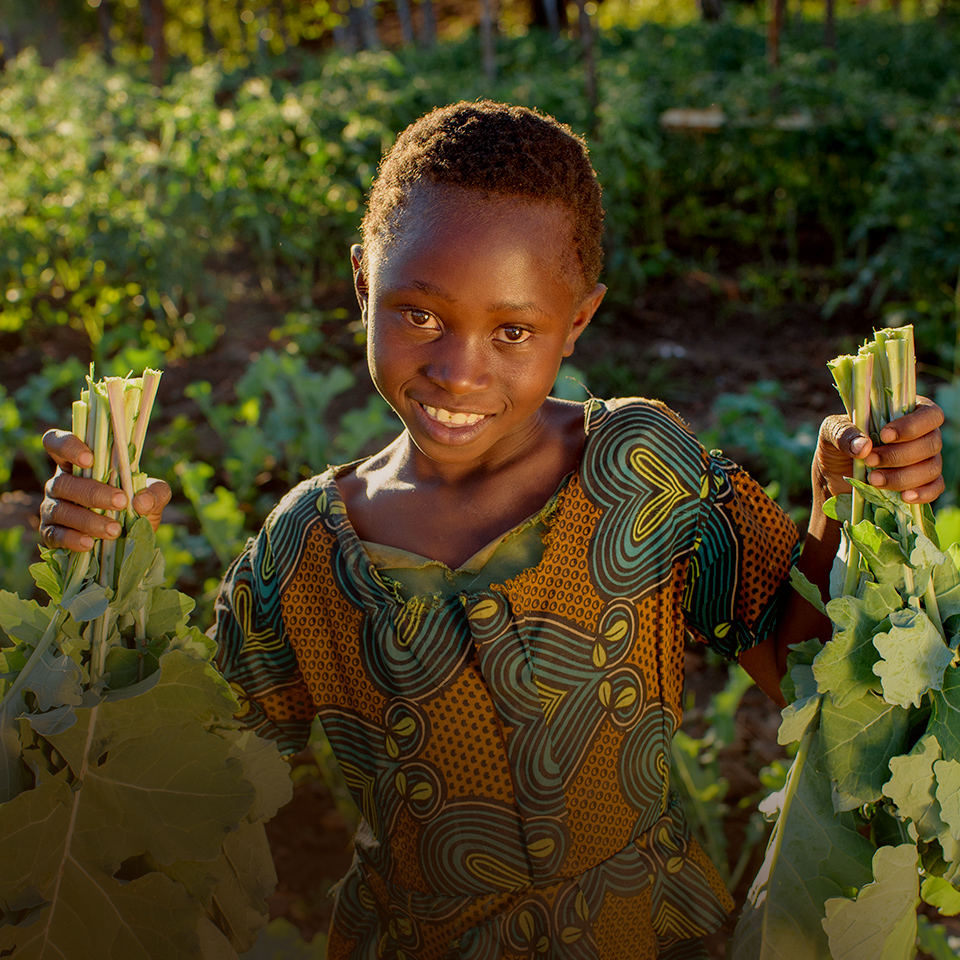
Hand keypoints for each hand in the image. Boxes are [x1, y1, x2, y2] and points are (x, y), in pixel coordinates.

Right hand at [39, 428, 171, 551]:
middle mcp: (60, 483)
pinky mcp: (50, 533)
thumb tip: (142, 501)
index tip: (90, 458)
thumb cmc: (136, 506)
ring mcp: (52, 508)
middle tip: (120, 501)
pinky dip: (71, 539)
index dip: (67, 446)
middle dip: (93, 492)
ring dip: (88, 520)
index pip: (57, 443)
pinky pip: (53, 535)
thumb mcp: (153, 495)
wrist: (131, 538)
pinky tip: (89, 543)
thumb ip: (156, 492)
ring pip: (60, 510)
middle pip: (64, 482)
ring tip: (114, 529)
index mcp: (78, 463)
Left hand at [814, 396, 944, 503]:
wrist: (835, 478)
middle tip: (870, 460)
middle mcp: (922, 435)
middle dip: (899, 455)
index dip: (912, 425)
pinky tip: (904, 496)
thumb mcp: (831, 433)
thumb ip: (843, 433)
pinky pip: (935, 487)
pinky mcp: (923, 483)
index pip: (928, 413)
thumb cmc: (838, 445)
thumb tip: (863, 446)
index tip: (885, 436)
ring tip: (873, 480)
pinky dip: (922, 493)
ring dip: (903, 476)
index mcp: (906, 413)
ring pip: (932, 467)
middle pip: (931, 442)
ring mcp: (925, 460)